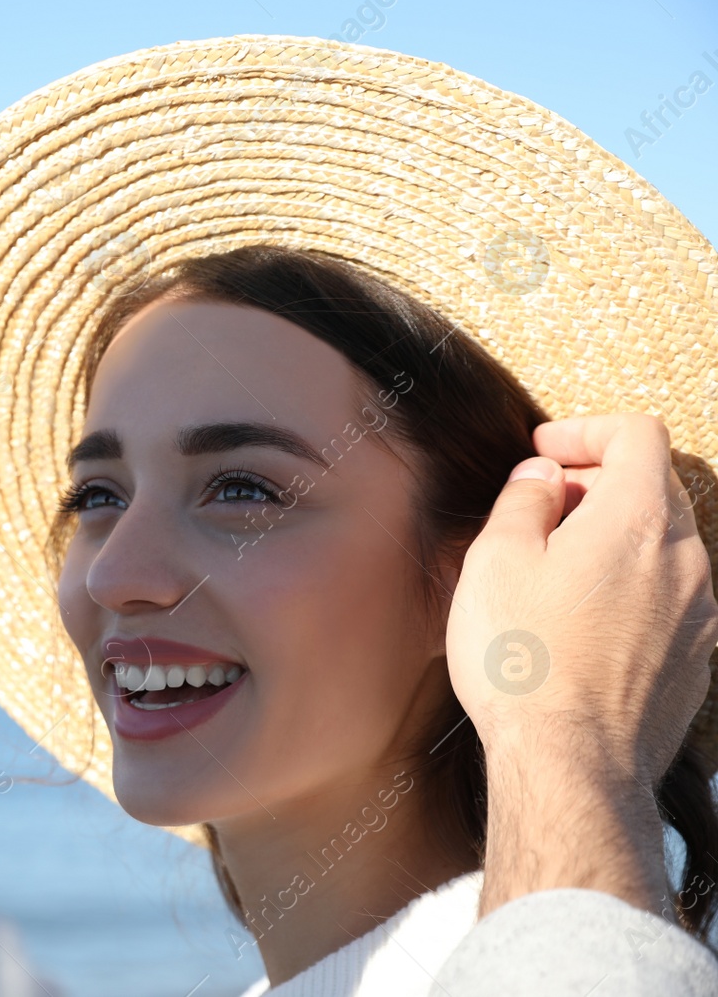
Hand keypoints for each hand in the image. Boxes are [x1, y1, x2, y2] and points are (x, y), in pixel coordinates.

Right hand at [443, 414, 717, 914]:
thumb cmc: (525, 660)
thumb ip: (524, 502)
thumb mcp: (495, 562)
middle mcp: (686, 556)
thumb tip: (544, 477)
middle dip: (600, 479)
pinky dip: (636, 581)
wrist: (573, 763)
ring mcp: (702, 610)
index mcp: (637, 519)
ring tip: (561, 561)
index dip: (587, 429)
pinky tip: (587, 613)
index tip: (545, 450)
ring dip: (619, 534)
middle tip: (545, 502)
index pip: (636, 435)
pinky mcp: (698, 656)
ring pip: (668, 542)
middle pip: (656, 486)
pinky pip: (673, 593)